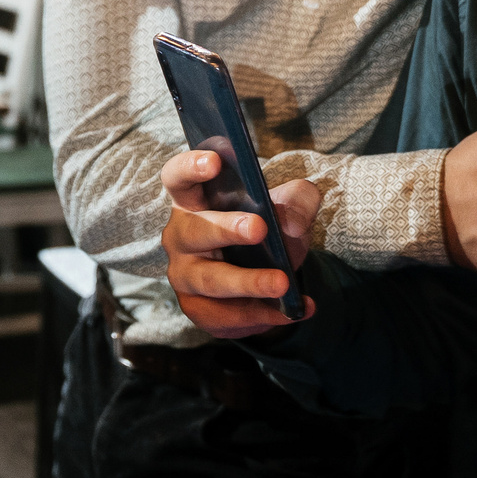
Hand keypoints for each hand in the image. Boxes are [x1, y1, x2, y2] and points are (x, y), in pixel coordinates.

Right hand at [158, 148, 316, 339]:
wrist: (268, 279)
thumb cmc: (267, 231)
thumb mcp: (288, 209)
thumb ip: (298, 203)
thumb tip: (291, 223)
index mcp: (193, 201)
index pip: (178, 178)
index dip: (190, 167)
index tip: (214, 162)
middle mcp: (180, 236)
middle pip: (194, 230)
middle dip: (226, 229)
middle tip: (259, 228)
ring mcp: (184, 275)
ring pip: (210, 280)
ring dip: (247, 282)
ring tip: (281, 283)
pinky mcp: (196, 309)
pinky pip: (226, 315)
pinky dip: (263, 314)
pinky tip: (293, 309)